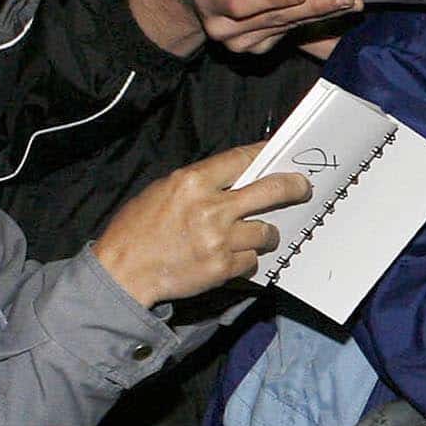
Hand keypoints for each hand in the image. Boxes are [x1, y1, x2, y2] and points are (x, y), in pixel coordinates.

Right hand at [88, 144, 310, 305]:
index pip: (243, 158)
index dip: (266, 154)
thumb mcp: (163, 191)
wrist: (122, 272)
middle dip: (294, 187)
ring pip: (266, 231)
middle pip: (272, 190)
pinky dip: (246, 258)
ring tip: (255, 234)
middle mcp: (212, 208)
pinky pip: (252, 259)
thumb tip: (235, 180)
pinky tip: (231, 257)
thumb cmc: (137, 229)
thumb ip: (200, 184)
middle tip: (303, 188)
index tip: (280, 153)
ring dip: (265, 233)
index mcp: (193, 182)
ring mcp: (220, 240)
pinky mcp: (223, 268)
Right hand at [191, 0, 359, 56]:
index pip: (241, 3)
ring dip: (322, 14)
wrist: (199, 0)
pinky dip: (313, 21)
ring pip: (287, 26)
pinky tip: (334, 11)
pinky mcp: (255, 48)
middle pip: (274, 17)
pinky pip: (288, 33)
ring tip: (349, 1)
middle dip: (313, 6)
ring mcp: (240, 42)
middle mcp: (223, 28)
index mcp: (210, 2)